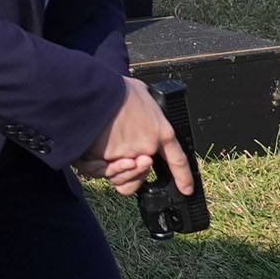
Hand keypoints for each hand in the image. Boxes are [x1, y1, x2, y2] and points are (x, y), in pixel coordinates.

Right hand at [77, 76, 195, 197]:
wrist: (93, 93)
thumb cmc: (115, 89)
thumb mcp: (142, 92)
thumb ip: (146, 105)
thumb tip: (142, 103)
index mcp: (161, 132)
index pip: (178, 161)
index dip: (183, 178)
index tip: (185, 189)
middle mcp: (147, 148)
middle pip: (143, 172)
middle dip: (137, 170)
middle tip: (129, 159)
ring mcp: (127, 156)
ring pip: (121, 176)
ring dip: (117, 169)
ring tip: (109, 155)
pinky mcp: (106, 159)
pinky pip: (101, 170)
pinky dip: (95, 163)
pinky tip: (95, 153)